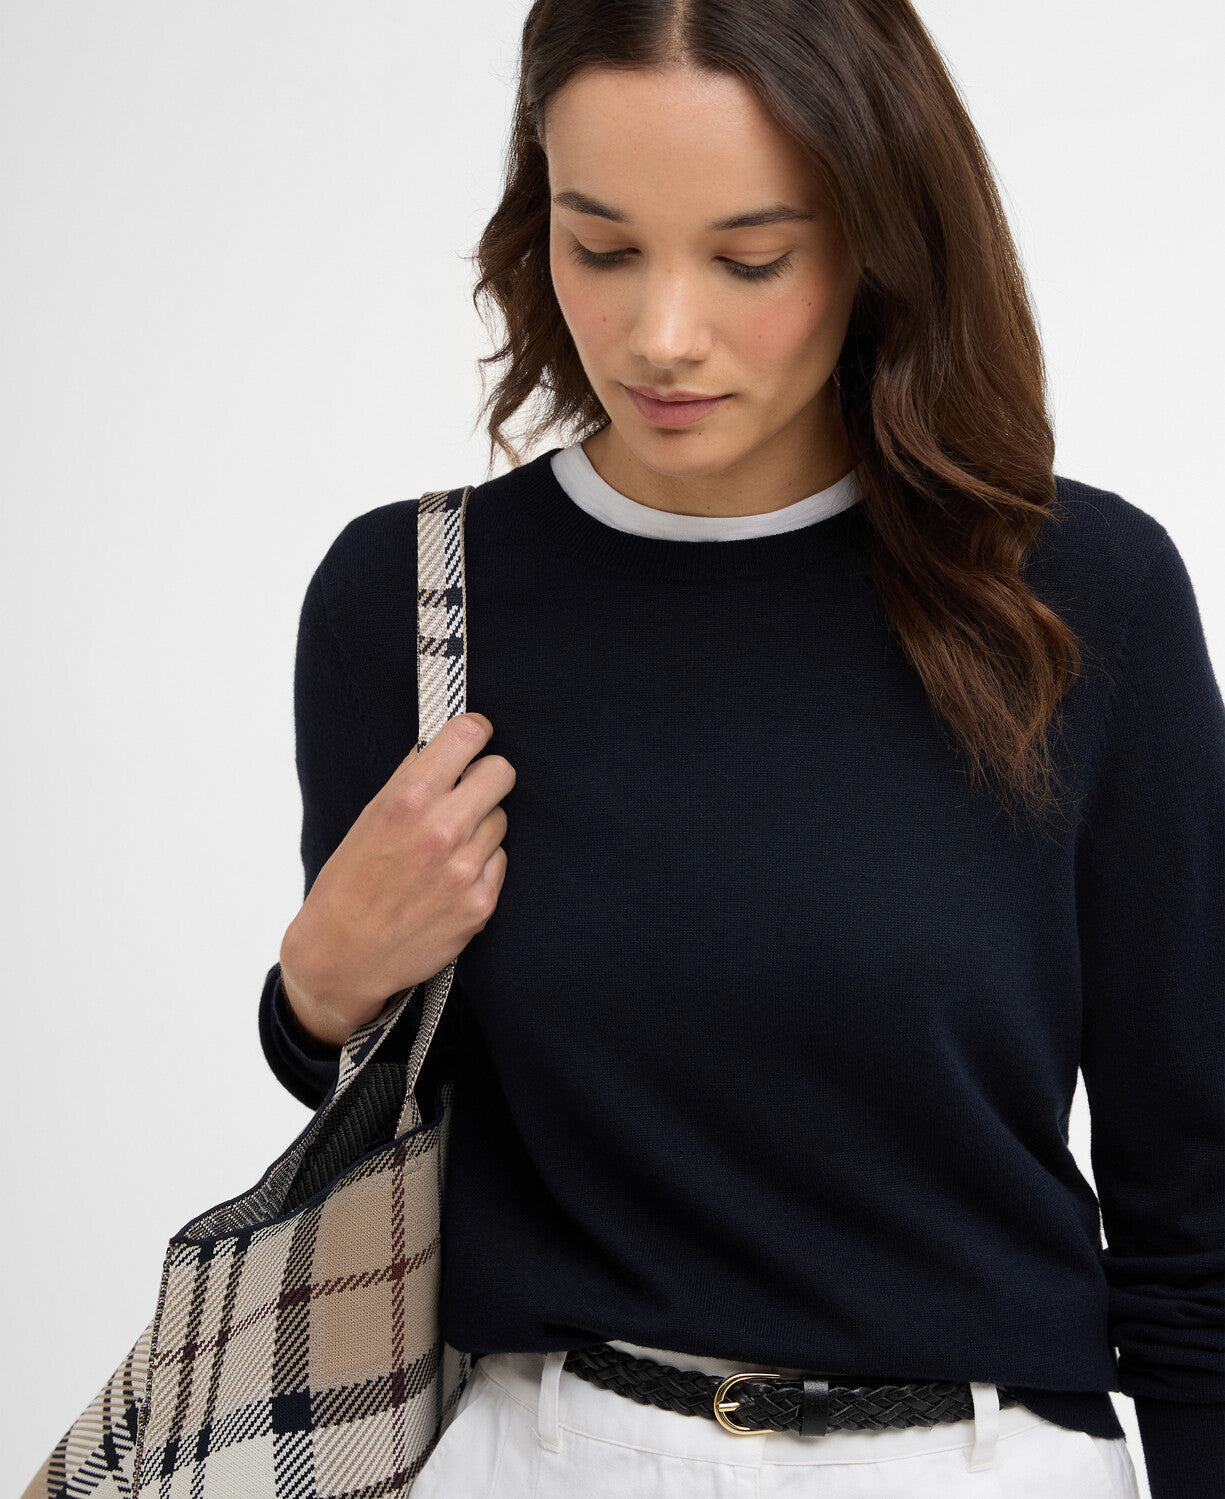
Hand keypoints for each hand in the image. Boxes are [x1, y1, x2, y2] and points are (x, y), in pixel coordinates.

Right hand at [278, 712, 512, 1047]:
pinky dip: (482, 863)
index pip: (469, 734)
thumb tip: (449, 744)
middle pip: (501, 772)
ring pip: (501, 818)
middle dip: (487, 776)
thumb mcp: (369, 817)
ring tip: (446, 847)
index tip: (474, 737)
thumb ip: (412, 779)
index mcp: (407, 799)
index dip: (474, 732)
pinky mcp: (482, 902)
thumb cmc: (350, 882)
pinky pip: (500, 860)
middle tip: (470, 789)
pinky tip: (451, 879)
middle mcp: (442, 829)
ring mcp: (466, 868)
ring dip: (482, 825)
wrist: (343, 956)